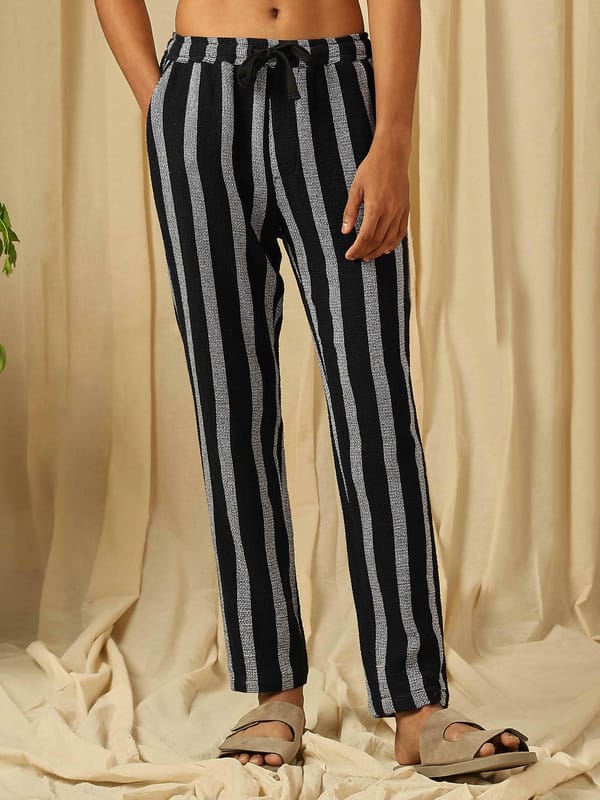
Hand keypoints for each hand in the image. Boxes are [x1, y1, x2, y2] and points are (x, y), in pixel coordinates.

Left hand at [341, 139, 409, 261]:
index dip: (357, 249)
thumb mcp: (356, 189)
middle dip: (365, 252)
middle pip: (377, 241)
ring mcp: (400, 211)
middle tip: (356, 257)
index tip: (349, 255)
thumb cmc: (371, 168)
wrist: (392, 155)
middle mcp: (390, 211)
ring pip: (390, 240)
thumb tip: (345, 231)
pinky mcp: (406, 209)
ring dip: (378, 251)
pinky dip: (393, 243)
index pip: (366, 236)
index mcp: (376, 206)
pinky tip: (385, 249)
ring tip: (368, 256)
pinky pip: (401, 232)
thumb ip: (350, 212)